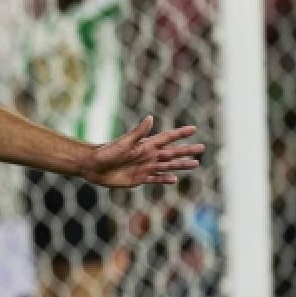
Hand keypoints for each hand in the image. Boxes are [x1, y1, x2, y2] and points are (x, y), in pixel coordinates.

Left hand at [84, 115, 202, 187]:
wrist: (93, 166)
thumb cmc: (107, 152)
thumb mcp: (124, 142)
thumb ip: (138, 132)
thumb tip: (151, 118)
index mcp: (146, 145)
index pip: (167, 138)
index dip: (180, 134)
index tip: (194, 129)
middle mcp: (148, 155)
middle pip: (172, 152)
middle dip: (187, 150)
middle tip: (202, 148)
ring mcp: (144, 167)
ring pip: (167, 166)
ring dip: (181, 165)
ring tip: (195, 164)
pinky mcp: (139, 178)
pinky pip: (156, 179)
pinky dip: (165, 179)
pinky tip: (174, 179)